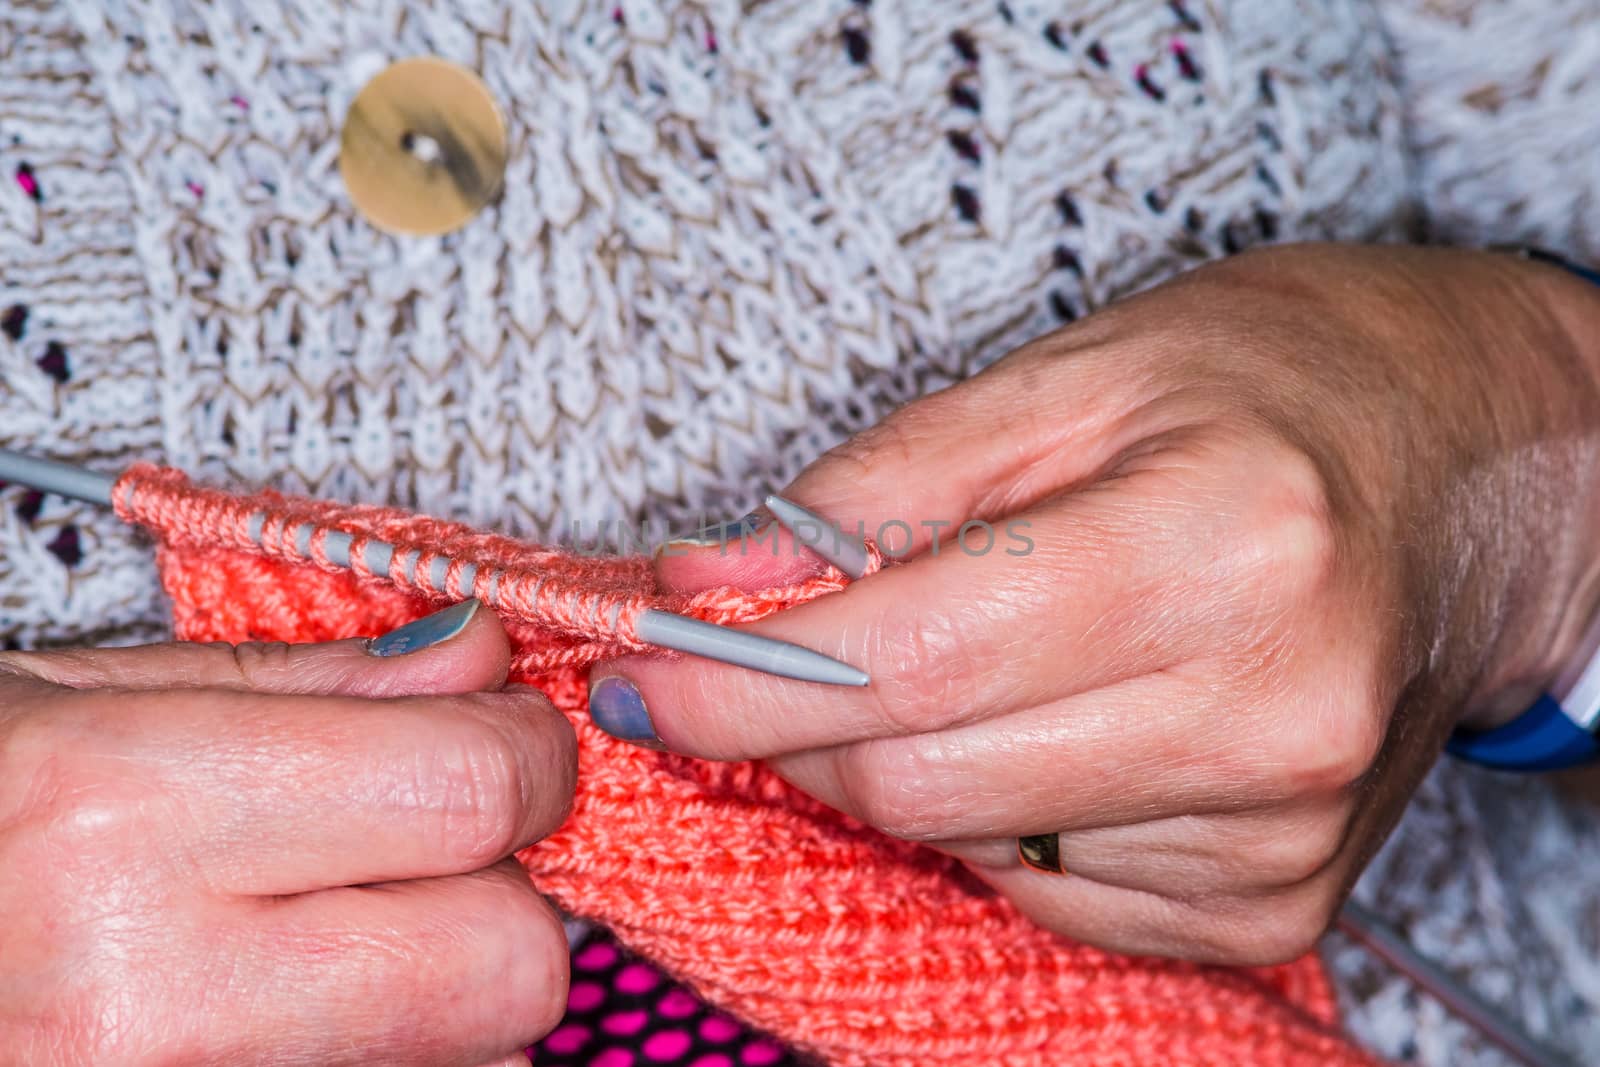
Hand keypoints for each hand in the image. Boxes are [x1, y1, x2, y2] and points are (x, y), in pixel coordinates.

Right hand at [0, 600, 575, 1064]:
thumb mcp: (73, 699)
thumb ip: (305, 684)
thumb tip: (479, 660)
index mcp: (119, 818)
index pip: (470, 789)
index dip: (522, 751)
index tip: (502, 735)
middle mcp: (145, 998)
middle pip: (505, 963)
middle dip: (501, 896)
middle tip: (427, 849)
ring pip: (468, 1060)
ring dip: (439, 990)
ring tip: (315, 939)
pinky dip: (383, 1056)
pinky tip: (283, 1010)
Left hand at [588, 244, 1599, 963]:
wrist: (1461, 479)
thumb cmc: (1267, 395)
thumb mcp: (1070, 379)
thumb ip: (879, 488)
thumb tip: (711, 589)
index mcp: (1221, 544)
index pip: (915, 658)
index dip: (745, 682)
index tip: (645, 681)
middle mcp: (1266, 710)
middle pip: (922, 776)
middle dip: (808, 723)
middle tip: (786, 653)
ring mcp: (1276, 828)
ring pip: (971, 843)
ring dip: (914, 760)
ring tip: (978, 654)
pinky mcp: (1273, 900)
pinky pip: (1047, 888)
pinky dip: (1003, 812)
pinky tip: (1060, 720)